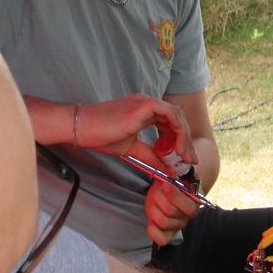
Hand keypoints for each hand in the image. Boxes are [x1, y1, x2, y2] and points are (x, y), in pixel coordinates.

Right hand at [71, 94, 195, 160]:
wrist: (81, 128)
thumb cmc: (100, 136)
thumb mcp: (132, 150)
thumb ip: (151, 157)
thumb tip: (168, 170)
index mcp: (144, 111)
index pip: (170, 122)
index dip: (181, 139)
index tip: (185, 158)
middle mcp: (148, 104)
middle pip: (177, 119)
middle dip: (187, 141)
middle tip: (191, 161)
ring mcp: (146, 102)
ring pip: (177, 117)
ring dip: (185, 138)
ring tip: (186, 157)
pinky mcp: (143, 106)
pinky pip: (170, 115)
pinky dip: (178, 131)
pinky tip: (177, 148)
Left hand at [140, 162, 202, 247]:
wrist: (173, 182)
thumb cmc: (173, 174)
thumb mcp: (174, 168)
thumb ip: (174, 167)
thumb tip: (169, 164)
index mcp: (195, 198)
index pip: (187, 205)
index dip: (173, 196)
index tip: (163, 183)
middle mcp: (189, 213)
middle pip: (171, 213)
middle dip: (158, 199)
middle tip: (157, 189)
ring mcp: (179, 223)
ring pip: (164, 222)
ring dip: (154, 209)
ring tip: (153, 199)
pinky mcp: (169, 230)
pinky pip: (163, 239)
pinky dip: (155, 233)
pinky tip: (149, 225)